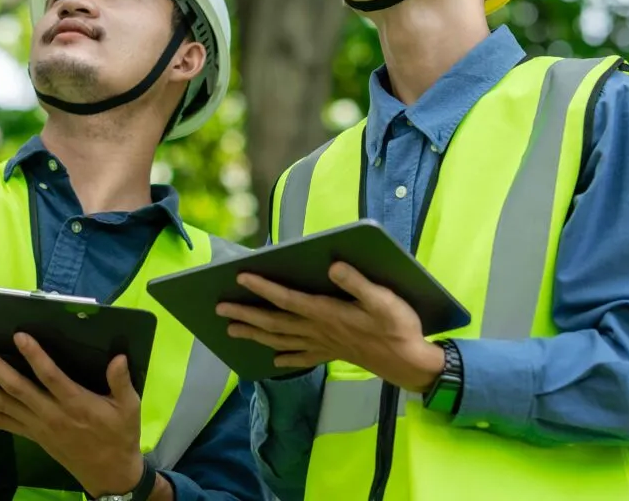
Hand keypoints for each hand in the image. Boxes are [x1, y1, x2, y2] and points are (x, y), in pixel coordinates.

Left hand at [0, 334, 152, 496]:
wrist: (109, 473)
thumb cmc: (120, 435)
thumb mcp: (129, 408)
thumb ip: (122, 382)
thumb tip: (119, 357)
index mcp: (75, 403)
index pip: (51, 376)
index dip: (34, 356)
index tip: (18, 336)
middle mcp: (51, 414)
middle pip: (17, 388)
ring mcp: (37, 426)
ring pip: (3, 404)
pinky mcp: (31, 435)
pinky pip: (2, 424)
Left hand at [218, 263, 445, 390]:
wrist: (410, 364)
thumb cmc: (398, 327)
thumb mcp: (384, 299)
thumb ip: (357, 283)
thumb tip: (333, 265)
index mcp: (328, 313)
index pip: (287, 299)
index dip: (263, 287)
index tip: (240, 277)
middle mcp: (319, 330)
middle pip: (274, 322)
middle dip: (245, 315)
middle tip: (218, 309)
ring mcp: (323, 345)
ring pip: (281, 340)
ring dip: (254, 335)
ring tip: (231, 332)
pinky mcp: (332, 355)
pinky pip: (301, 358)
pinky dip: (284, 357)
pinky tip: (273, 359)